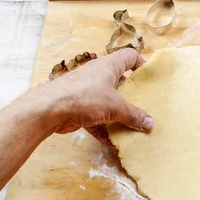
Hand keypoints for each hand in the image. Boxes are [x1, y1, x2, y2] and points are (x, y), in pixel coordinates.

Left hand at [31, 49, 152, 146]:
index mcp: (108, 66)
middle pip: (120, 82)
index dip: (142, 63)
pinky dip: (104, 130)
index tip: (150, 78)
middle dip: (132, 95)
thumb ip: (134, 115)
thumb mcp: (115, 106)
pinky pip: (96, 119)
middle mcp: (98, 76)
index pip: (129, 56)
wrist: (48, 109)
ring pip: (108, 102)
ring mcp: (87, 92)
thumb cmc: (85, 97)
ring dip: (119, 115)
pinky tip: (113, 143)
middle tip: (146, 106)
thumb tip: (150, 124)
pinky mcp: (78, 108)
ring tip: (133, 126)